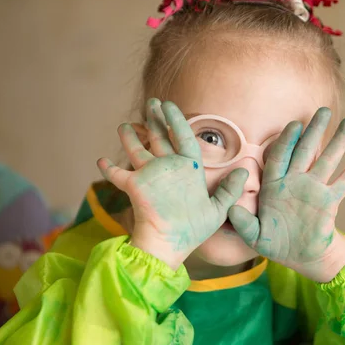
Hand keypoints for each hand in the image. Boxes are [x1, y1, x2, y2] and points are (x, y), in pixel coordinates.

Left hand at [97, 99, 247, 268]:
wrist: (165, 241)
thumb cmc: (193, 227)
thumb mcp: (218, 210)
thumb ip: (230, 190)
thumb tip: (243, 171)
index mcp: (190, 167)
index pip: (183, 135)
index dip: (176, 118)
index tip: (170, 105)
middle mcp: (168, 164)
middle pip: (158, 135)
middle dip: (154, 117)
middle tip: (151, 103)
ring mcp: (149, 172)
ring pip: (135, 148)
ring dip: (129, 135)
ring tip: (124, 126)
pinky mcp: (132, 184)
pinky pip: (116, 173)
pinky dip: (107, 167)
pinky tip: (101, 161)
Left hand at [228, 107, 344, 282]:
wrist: (299, 256)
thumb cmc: (274, 243)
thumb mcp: (255, 236)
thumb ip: (244, 223)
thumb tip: (231, 209)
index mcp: (275, 185)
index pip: (279, 157)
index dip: (286, 141)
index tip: (293, 125)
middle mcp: (296, 182)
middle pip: (305, 151)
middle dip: (314, 131)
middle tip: (323, 111)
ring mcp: (314, 190)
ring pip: (327, 161)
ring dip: (338, 143)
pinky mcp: (330, 202)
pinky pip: (342, 184)